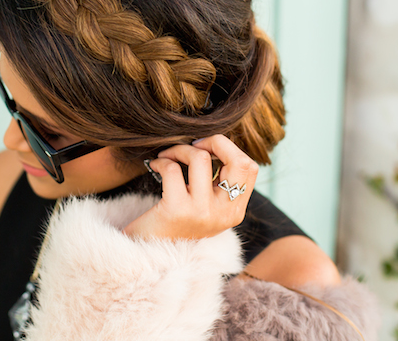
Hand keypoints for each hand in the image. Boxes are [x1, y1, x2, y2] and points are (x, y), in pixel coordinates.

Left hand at [121, 134, 258, 240]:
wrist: (148, 255)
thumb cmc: (175, 226)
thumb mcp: (206, 209)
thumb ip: (218, 185)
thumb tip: (215, 144)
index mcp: (234, 212)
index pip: (249, 168)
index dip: (229, 149)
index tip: (207, 146)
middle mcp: (224, 214)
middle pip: (236, 160)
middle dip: (214, 141)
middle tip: (193, 143)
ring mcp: (202, 213)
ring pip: (200, 158)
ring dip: (179, 149)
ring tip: (167, 155)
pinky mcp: (177, 211)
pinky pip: (172, 170)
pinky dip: (161, 161)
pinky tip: (155, 166)